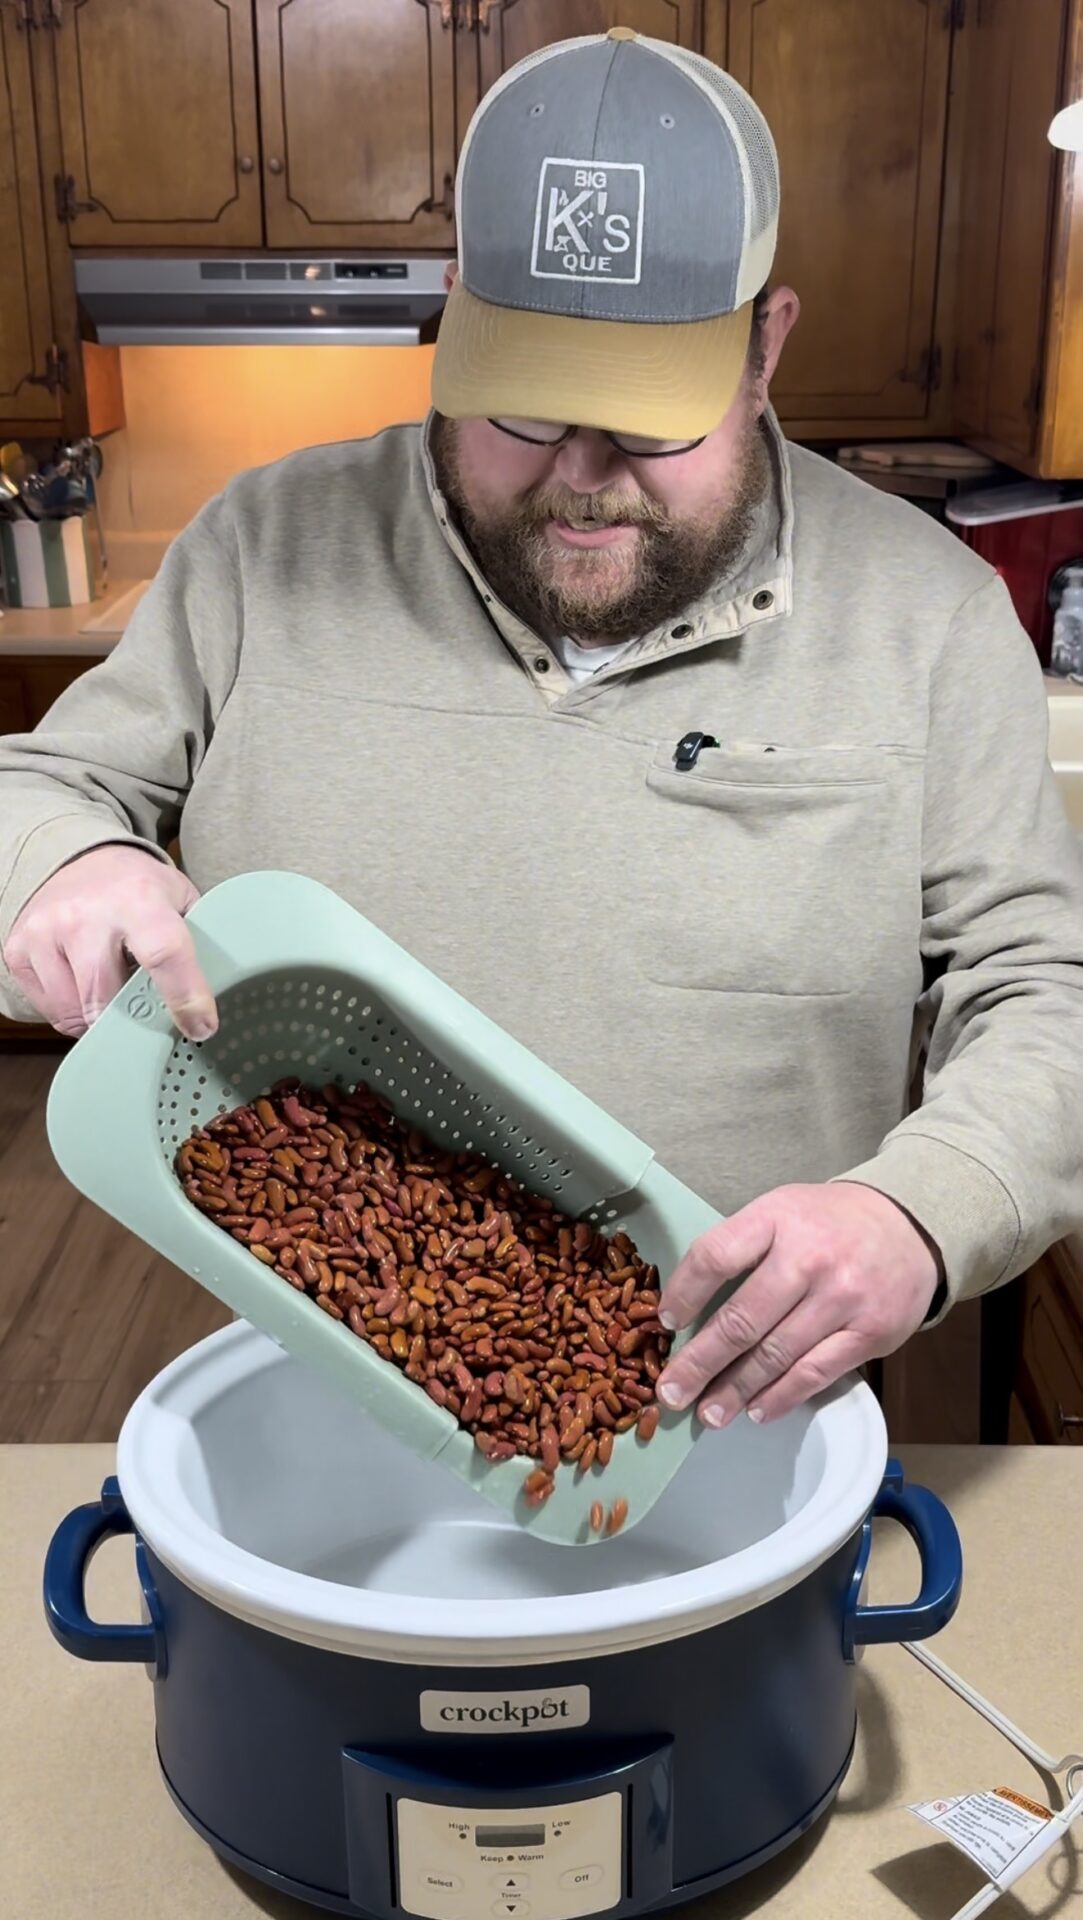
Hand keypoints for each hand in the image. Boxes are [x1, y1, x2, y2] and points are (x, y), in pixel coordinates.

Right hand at [3, 844, 217, 1041]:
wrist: (78, 860)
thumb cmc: (137, 888)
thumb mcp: (179, 898)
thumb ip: (199, 940)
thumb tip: (228, 992)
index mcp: (138, 899)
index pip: (164, 954)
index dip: (185, 997)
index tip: (201, 1028)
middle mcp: (86, 915)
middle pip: (107, 998)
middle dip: (132, 1019)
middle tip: (148, 1016)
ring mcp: (45, 932)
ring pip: (76, 1012)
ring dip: (100, 1017)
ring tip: (113, 989)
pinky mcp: (19, 950)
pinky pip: (51, 1010)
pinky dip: (73, 1010)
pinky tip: (85, 983)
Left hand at [656, 1183, 940, 1426]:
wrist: (909, 1227)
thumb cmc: (828, 1224)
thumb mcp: (781, 1212)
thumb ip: (742, 1249)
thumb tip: (689, 1309)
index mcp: (777, 1219)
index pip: (716, 1255)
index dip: (684, 1293)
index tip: (665, 1324)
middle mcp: (809, 1257)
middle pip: (741, 1319)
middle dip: (701, 1363)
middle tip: (673, 1393)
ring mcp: (842, 1297)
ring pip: (776, 1354)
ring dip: (736, 1390)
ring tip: (710, 1414)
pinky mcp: (869, 1332)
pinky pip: (815, 1372)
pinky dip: (782, 1396)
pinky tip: (757, 1410)